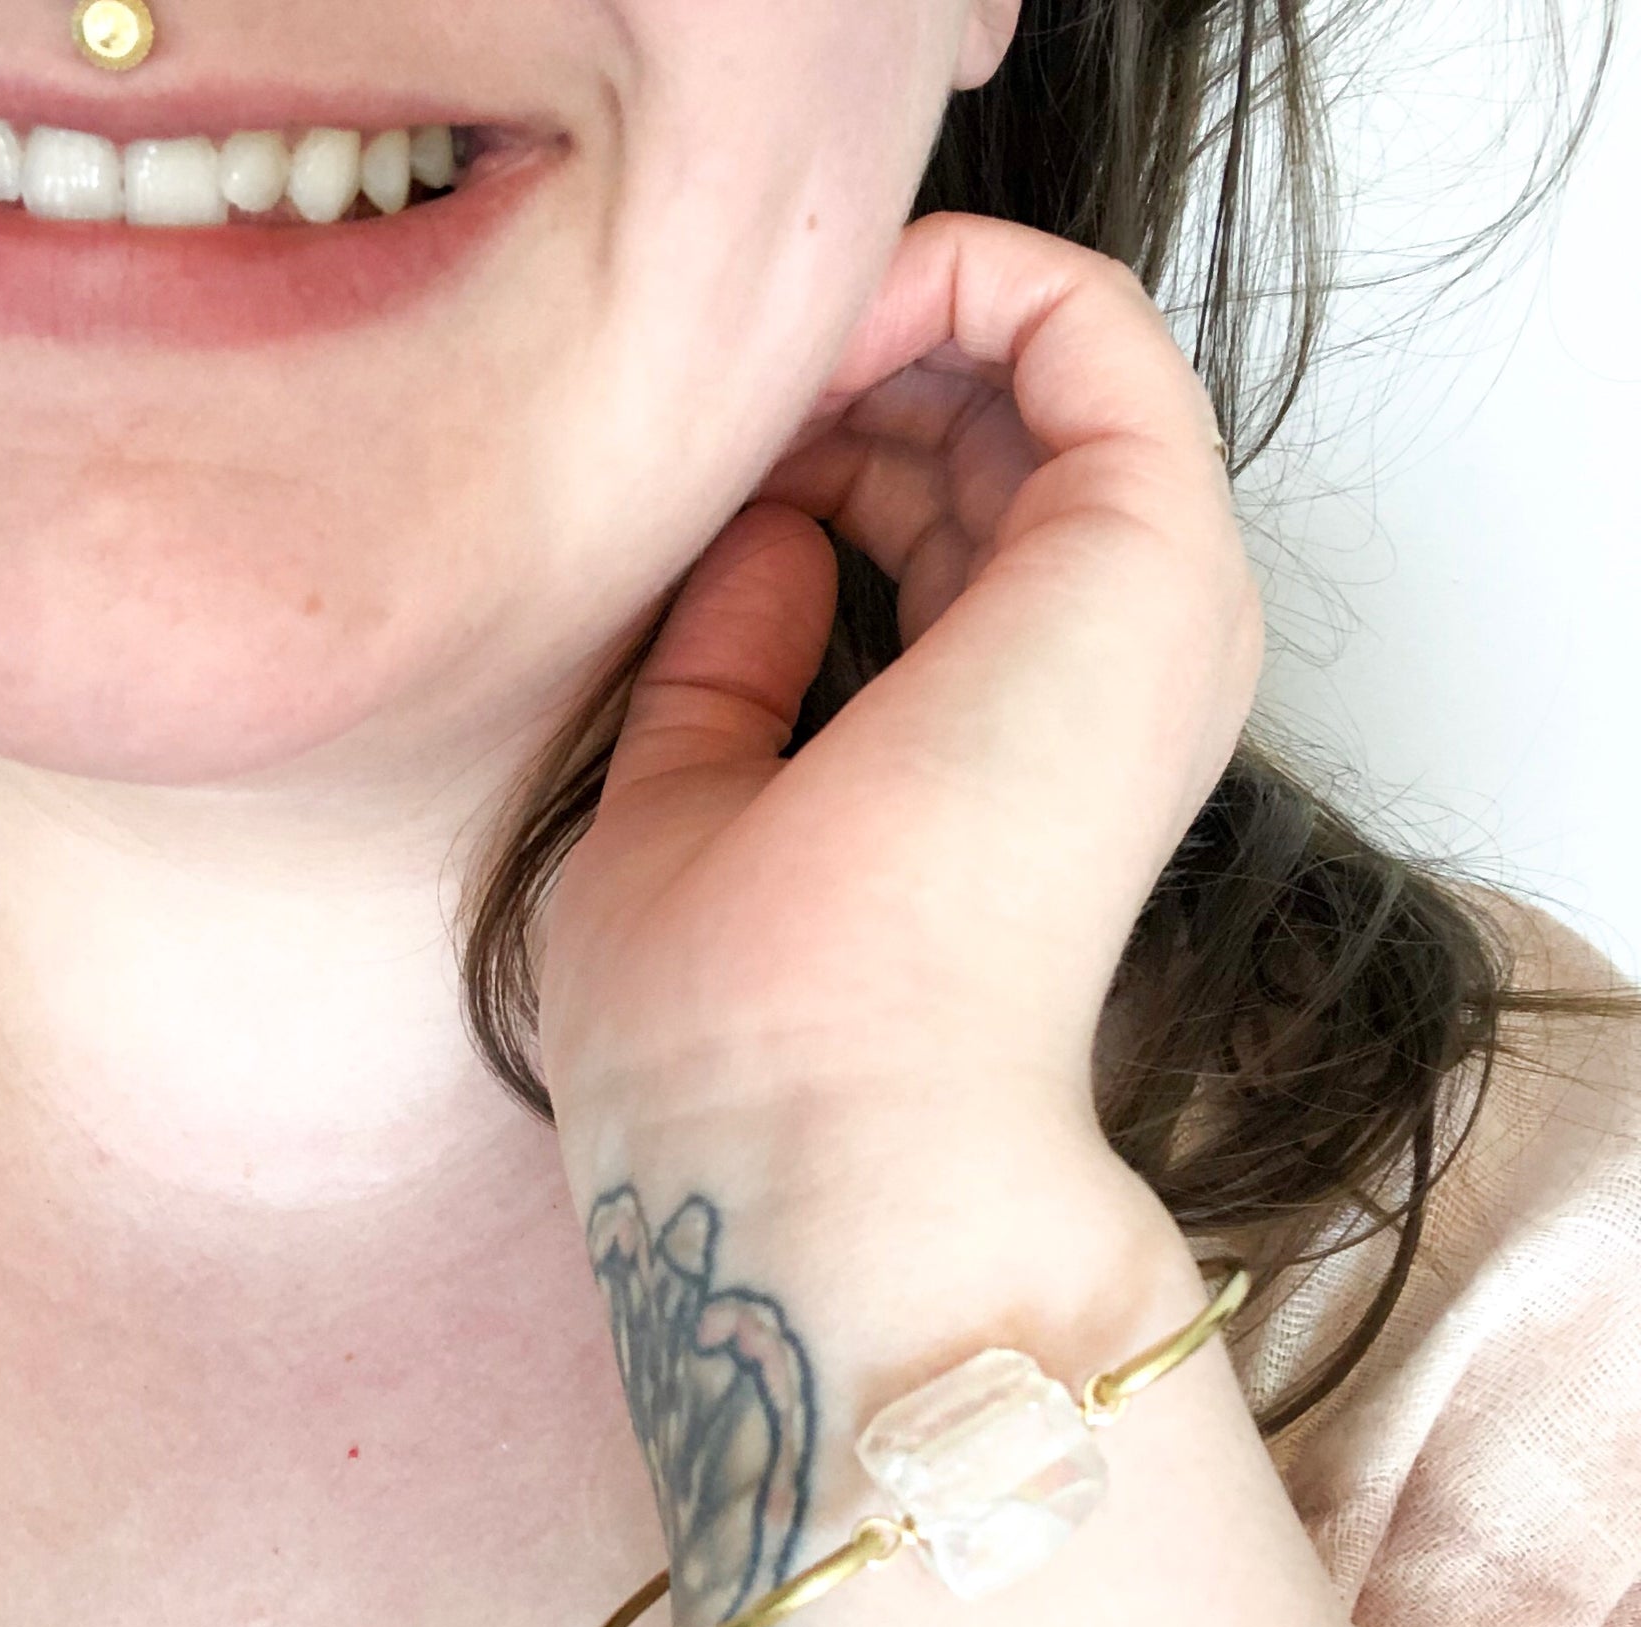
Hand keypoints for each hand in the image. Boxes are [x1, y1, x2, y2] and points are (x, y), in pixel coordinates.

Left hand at [537, 212, 1260, 1159]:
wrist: (817, 1148)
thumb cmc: (735, 1034)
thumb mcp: (696, 810)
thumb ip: (739, 663)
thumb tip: (764, 535)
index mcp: (1010, 738)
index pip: (937, 525)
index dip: (802, 449)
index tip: (682, 460)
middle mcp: (1096, 668)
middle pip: (982, 433)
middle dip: (829, 379)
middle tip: (695, 401)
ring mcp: (1138, 608)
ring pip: (1033, 364)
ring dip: (874, 322)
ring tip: (737, 368)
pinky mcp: (1147, 550)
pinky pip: (1079, 322)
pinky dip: (944, 275)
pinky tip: (810, 328)